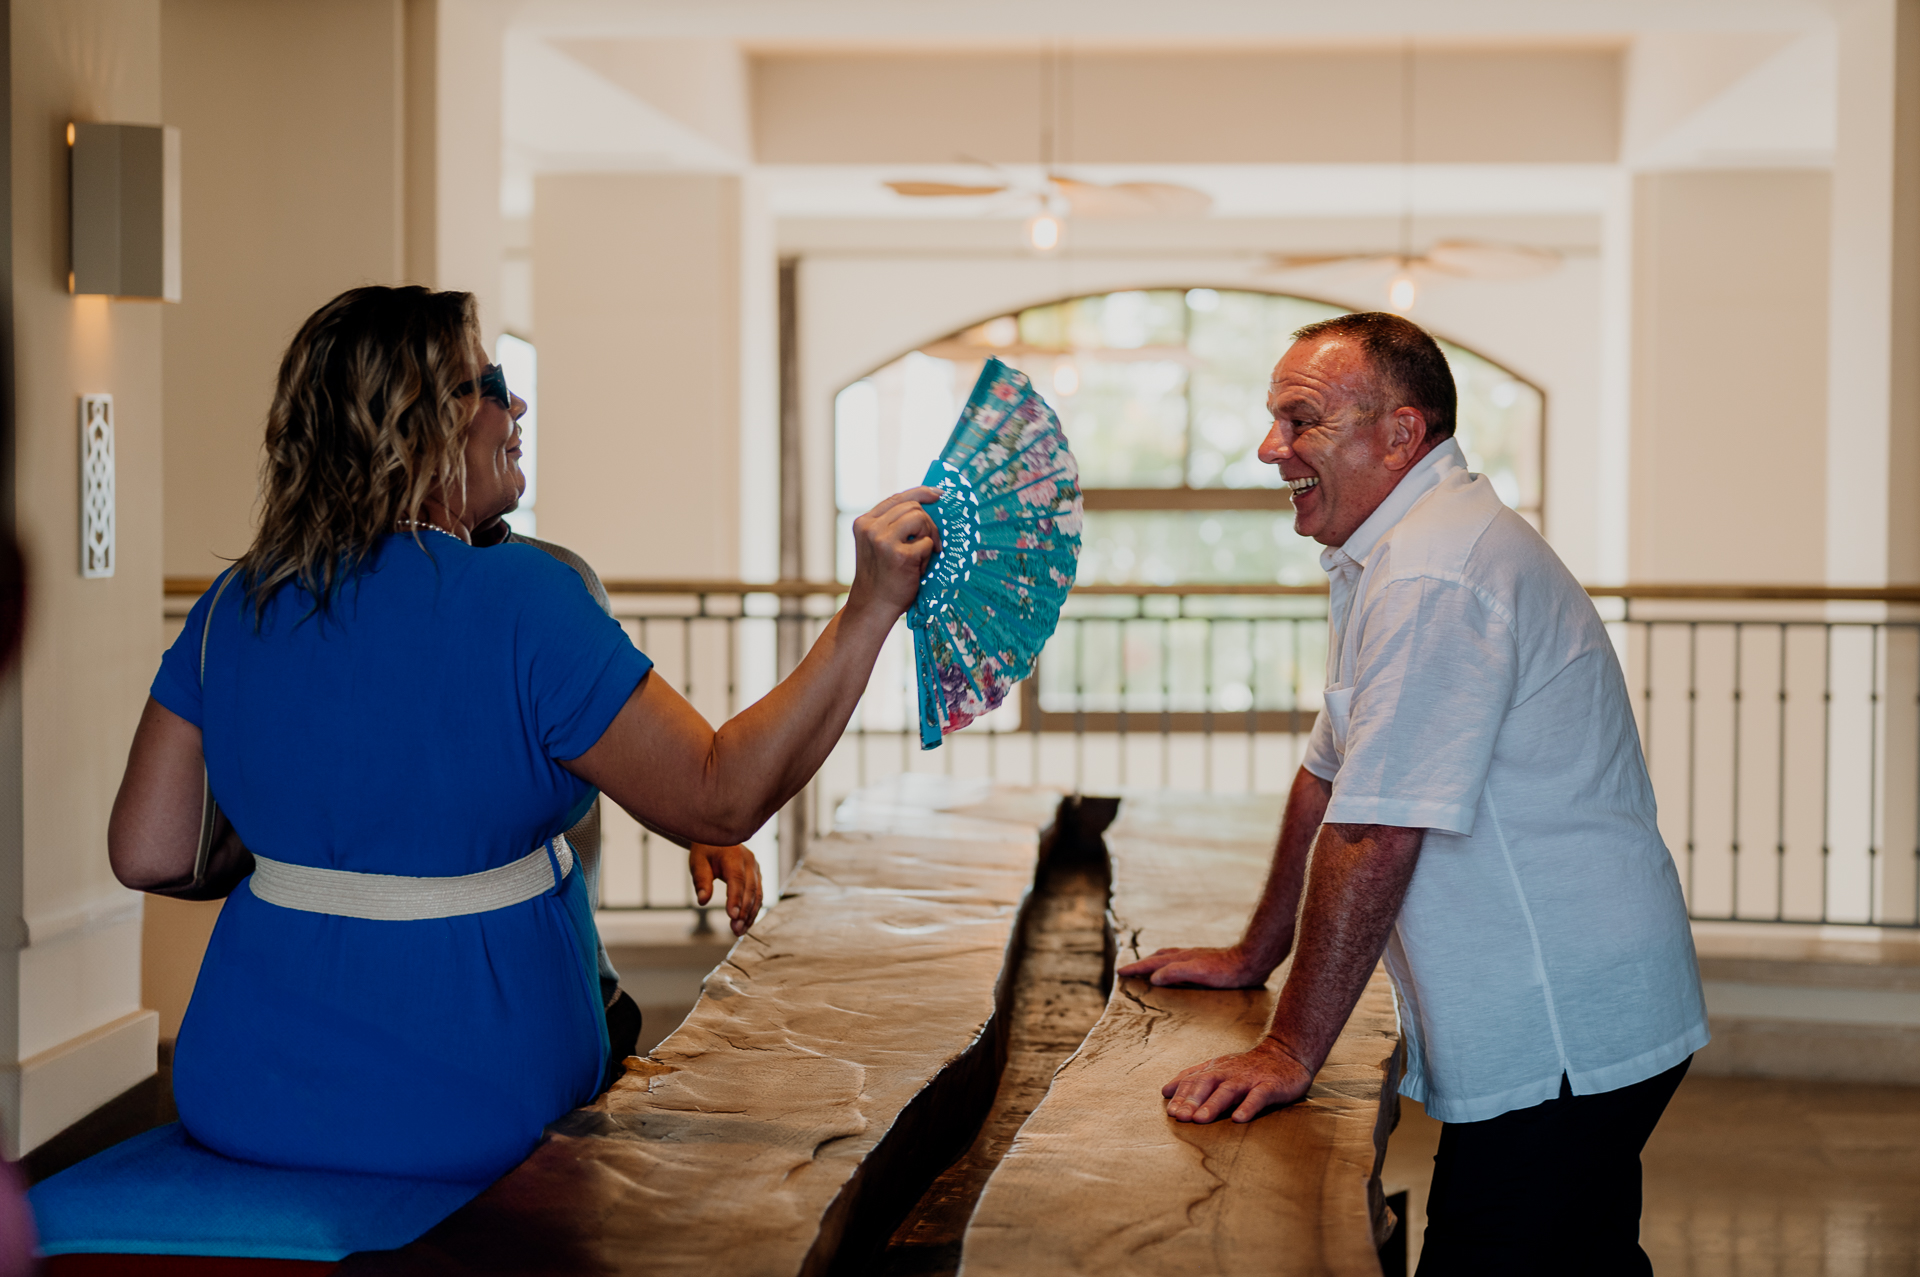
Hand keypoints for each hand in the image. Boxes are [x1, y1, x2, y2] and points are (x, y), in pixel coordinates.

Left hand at [690, 843, 762, 935]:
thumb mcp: (698, 863)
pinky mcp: (757, 875)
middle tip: (736, 930)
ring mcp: (756, 868)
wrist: (717, 838)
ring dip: (750, 914)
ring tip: (739, 931)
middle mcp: (749, 861)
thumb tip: (702, 901)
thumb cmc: (706, 850)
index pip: (737, 880)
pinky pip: (758, 894)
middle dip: (744, 912)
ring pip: (758, 894)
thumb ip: (701, 881)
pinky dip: (753, 909)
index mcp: (734, 856)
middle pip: (750, 890)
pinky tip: (746, 923)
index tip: (732, 916)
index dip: (736, 899)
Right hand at [846, 488, 940, 618]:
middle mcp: (871, 528)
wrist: (873, 606)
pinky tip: (917, 569)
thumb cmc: (882, 577)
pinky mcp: (899, 555)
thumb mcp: (878, 544)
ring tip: (921, 556)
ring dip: (929, 536)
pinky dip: (928, 556)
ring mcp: (883, 540)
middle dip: (928, 523)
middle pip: (912, 506)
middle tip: (931, 543)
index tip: (938, 493)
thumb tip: (924, 504)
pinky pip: (928, 542)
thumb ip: (892, 525)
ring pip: (920, 518)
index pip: (896, 497)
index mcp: (864, 523)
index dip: (920, 492)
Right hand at [1116, 943, 1275, 987]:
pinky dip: (1170, 964)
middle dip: (1141, 964)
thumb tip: (1153, 977)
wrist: (1251, 961)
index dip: (1136, 968)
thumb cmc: (1227, 971)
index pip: (1152, 963)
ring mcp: (1196, 957)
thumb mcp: (1199, 973)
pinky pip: (1180, 961)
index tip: (1120, 972)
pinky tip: (1178, 971)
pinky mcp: (1206, 962)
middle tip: (1128, 970)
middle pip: (1158, 957)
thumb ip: (1175, 973)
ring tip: (1148, 968)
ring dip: (1155, 962)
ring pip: (1169, 957)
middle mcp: (1186, 955)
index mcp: (1181, 959)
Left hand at [1162, 1038, 1313, 1123]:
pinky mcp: (1270, 1086)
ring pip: (1228, 1090)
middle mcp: (1229, 1073)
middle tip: (1180, 1117)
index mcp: (1216, 1070)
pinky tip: (1238, 1119)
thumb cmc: (1248, 1067)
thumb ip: (1193, 1077)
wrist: (1286, 1053)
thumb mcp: (1218, 1068)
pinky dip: (1248, 1107)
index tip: (1171, 1112)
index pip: (1194, 1081)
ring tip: (1201, 1119)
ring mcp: (1249, 1079)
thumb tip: (1166, 1090)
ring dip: (1213, 1104)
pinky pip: (1258, 1096)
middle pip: (1207, 1084)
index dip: (1181, 1096)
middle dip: (1192, 1100)